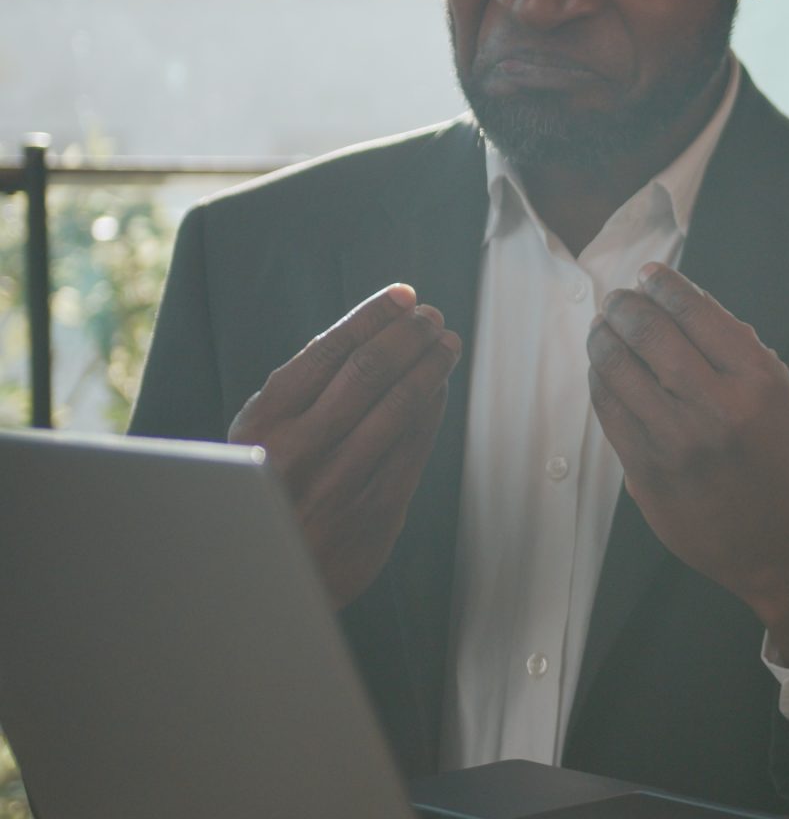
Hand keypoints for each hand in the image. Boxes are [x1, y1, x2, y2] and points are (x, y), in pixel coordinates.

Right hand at [229, 284, 462, 608]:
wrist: (260, 584)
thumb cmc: (264, 497)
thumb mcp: (252, 441)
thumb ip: (296, 396)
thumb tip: (360, 334)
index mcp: (262, 425)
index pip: (327, 352)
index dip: (372, 318)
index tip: (401, 296)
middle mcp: (300, 452)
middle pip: (369, 372)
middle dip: (407, 335)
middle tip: (431, 316)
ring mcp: (340, 484)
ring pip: (400, 406)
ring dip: (430, 365)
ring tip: (445, 341)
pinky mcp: (375, 513)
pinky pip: (415, 447)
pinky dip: (431, 408)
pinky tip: (438, 386)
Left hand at [588, 263, 788, 667]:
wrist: (783, 546)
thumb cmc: (786, 465)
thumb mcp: (783, 398)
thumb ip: (740, 351)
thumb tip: (688, 303)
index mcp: (758, 382)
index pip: (696, 312)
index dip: (664, 284)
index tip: (650, 274)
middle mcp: (716, 407)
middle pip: (650, 333)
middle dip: (626, 305)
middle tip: (619, 298)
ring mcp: (675, 442)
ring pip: (618, 368)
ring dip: (604, 338)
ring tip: (603, 327)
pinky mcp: (646, 472)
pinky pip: (609, 411)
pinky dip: (601, 381)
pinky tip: (604, 369)